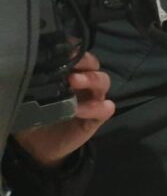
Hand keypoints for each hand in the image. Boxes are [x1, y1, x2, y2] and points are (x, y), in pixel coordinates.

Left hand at [13, 52, 114, 167]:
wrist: (38, 145)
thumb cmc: (35, 115)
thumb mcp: (32, 96)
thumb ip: (36, 83)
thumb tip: (31, 68)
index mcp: (69, 75)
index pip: (78, 57)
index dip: (75, 52)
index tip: (66, 50)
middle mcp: (84, 84)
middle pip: (94, 66)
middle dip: (85, 62)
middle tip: (69, 65)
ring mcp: (92, 99)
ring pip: (103, 82)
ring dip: (91, 79)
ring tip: (74, 82)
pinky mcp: (96, 118)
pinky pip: (105, 109)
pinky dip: (97, 107)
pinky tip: (81, 110)